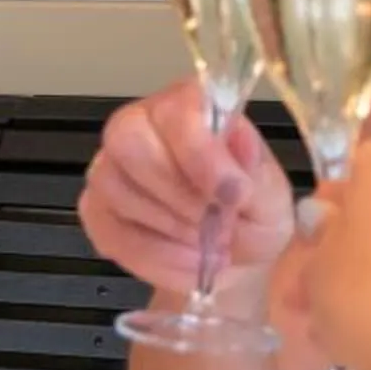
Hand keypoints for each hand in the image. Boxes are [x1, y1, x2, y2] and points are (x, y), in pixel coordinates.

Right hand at [77, 79, 295, 297]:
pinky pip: (110, 232)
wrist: (233, 262)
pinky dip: (155, 258)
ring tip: (210, 247)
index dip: (200, 153)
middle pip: (129, 140)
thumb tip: (240, 139)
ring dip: (170, 230)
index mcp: (191, 106)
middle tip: (219, 228)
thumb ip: (256, 172)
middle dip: (178, 195)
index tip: (234, 194)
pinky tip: (188, 263)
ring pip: (115, 188)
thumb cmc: (254, 217)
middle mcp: (143, 124)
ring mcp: (111, 167)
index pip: (176, 110)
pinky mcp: (97, 210)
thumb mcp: (273, 200)